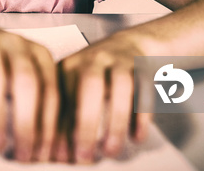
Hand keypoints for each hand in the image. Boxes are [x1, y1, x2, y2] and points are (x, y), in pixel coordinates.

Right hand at [0, 18, 58, 161]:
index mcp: (40, 55)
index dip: (47, 124)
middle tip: (22, 154)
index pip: (50, 92)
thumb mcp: (21, 81)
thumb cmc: (0, 67)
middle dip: (26, 122)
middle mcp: (18, 44)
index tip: (41, 154)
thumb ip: (34, 106)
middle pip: (26, 82)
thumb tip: (42, 152)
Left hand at [53, 32, 152, 162]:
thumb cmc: (95, 77)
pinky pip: (146, 90)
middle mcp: (94, 59)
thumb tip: (58, 155)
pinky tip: (136, 138)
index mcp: (69, 66)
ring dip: (116, 122)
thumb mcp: (73, 90)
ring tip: (111, 151)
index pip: (61, 97)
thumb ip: (65, 119)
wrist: (129, 45)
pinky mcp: (144, 68)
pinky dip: (142, 116)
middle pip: (90, 85)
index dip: (59, 128)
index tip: (61, 157)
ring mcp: (121, 61)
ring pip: (122, 86)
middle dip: (86, 122)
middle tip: (84, 156)